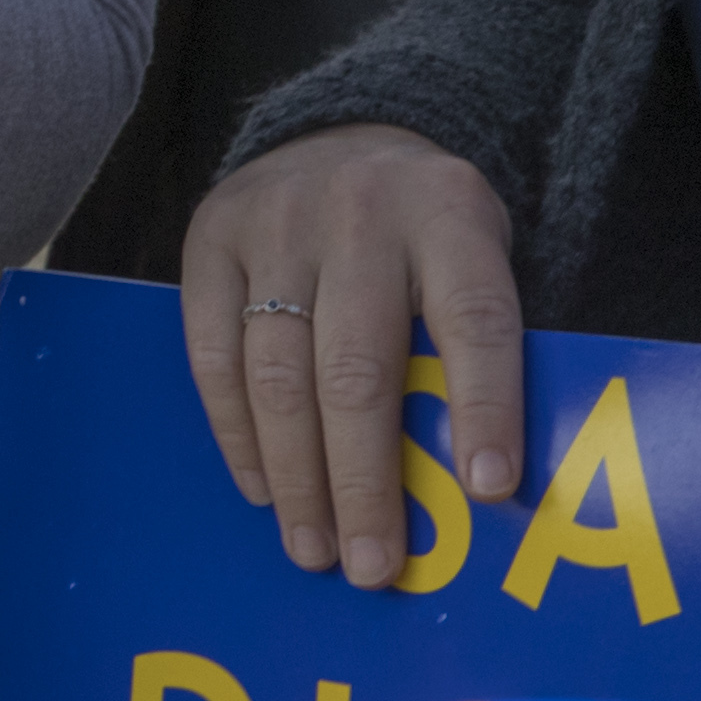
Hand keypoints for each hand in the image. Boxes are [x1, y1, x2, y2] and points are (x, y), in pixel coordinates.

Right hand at [177, 126, 527, 588]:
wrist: (344, 134)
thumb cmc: (426, 233)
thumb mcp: (478, 256)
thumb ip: (477, 344)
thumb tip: (479, 487)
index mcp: (450, 216)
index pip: (474, 319)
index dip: (484, 406)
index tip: (488, 490)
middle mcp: (360, 214)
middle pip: (359, 367)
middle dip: (365, 481)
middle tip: (374, 566)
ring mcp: (276, 223)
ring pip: (279, 372)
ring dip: (296, 476)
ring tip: (315, 548)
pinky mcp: (211, 236)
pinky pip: (214, 353)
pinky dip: (237, 432)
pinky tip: (262, 487)